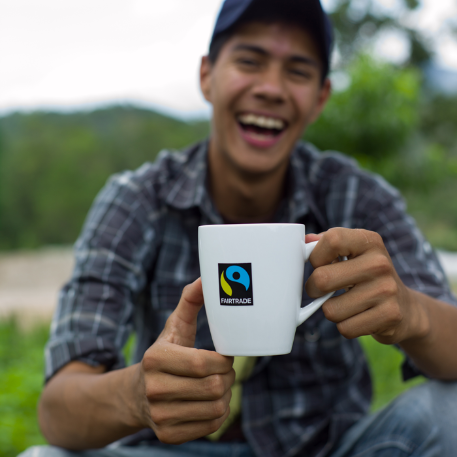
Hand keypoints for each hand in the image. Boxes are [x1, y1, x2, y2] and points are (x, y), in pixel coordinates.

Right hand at [133, 278, 234, 443]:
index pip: (203, 363)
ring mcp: (160, 415)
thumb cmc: (163, 354)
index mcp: (155, 358)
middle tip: (225, 370)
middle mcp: (154, 389)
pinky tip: (212, 401)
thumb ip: (190, 302)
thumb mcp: (173, 327)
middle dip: (227, 376)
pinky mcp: (168, 434)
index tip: (224, 356)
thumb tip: (205, 278)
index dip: (223, 360)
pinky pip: (211, 426)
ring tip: (219, 384)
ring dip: (226, 394)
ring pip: (216, 408)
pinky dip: (219, 412)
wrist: (136, 394)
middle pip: (213, 387)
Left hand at [305, 228, 428, 344]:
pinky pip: (345, 328)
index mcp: (369, 241)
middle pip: (322, 279)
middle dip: (313, 289)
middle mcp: (380, 263)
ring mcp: (387, 290)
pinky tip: (358, 317)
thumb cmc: (367, 276)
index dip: (315, 256)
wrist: (406, 307)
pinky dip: (345, 326)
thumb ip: (327, 244)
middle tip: (321, 291)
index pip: (331, 240)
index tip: (318, 265)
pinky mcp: (390, 315)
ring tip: (345, 304)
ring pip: (330, 310)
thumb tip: (305, 240)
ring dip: (331, 311)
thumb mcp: (353, 253)